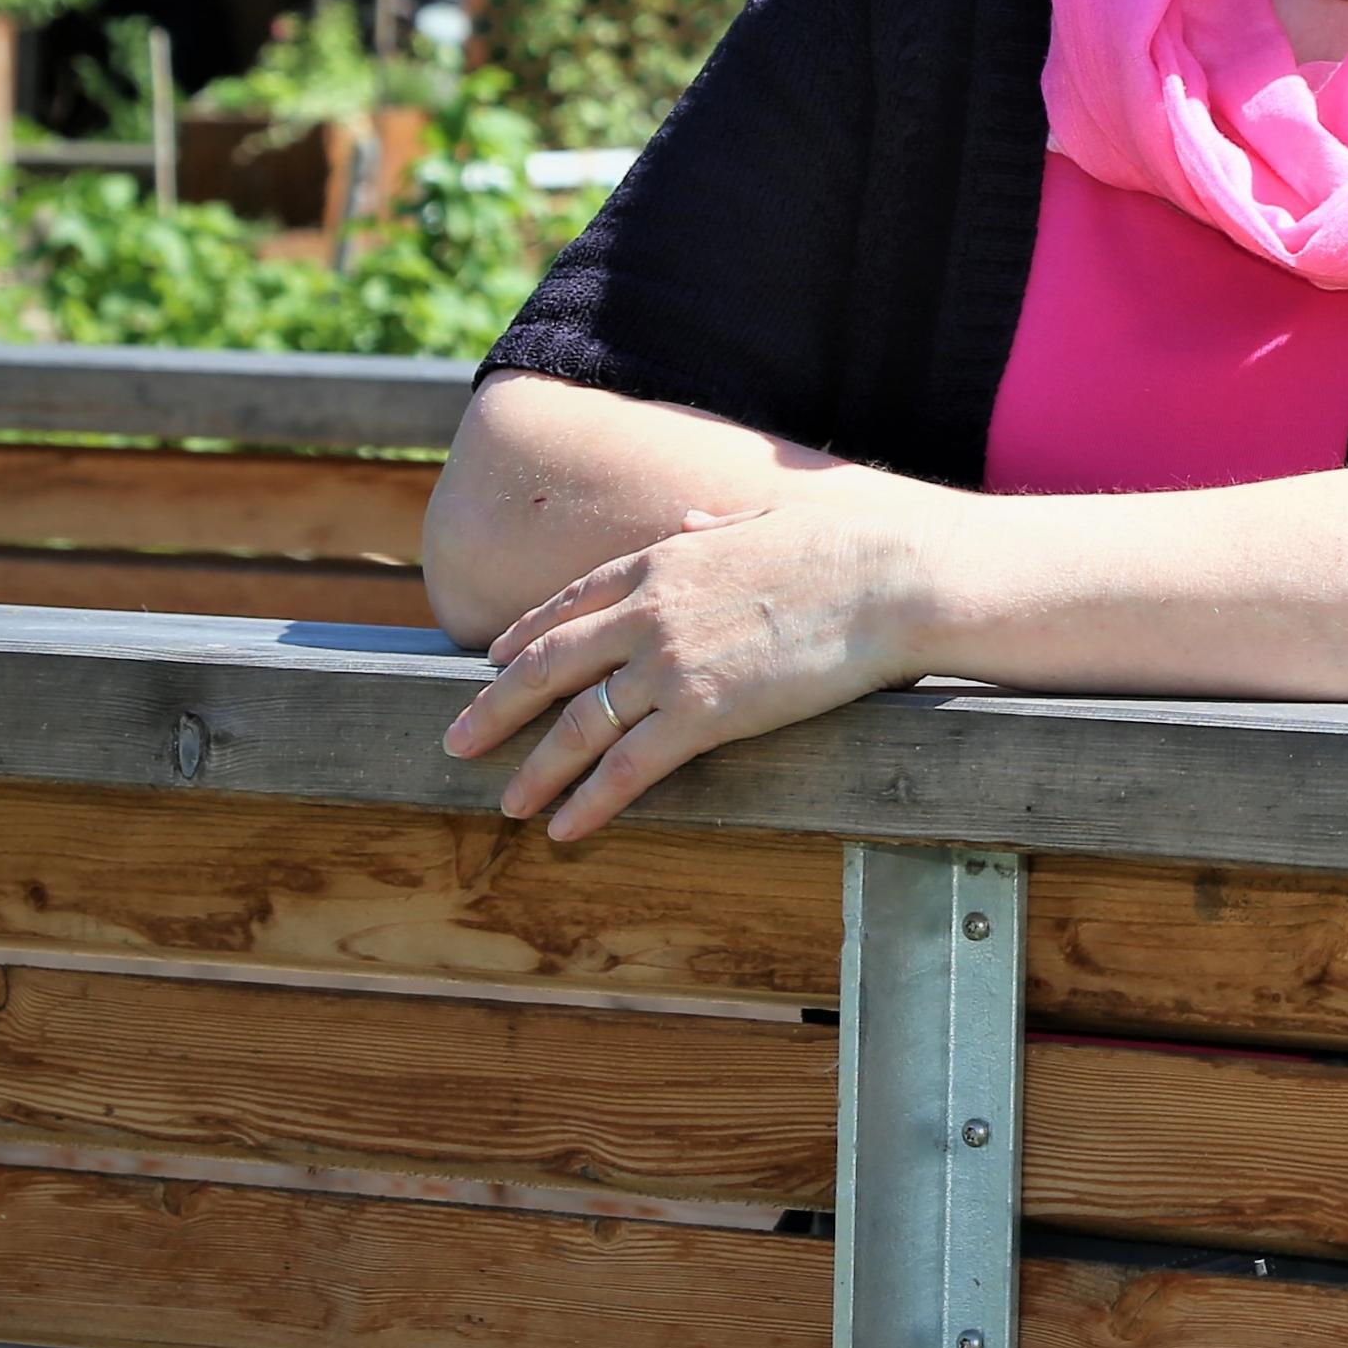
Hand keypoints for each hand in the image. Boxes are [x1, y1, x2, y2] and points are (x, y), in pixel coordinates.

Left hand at [440, 503, 918, 837]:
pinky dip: (589, 802)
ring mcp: (670, 665)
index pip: (569, 603)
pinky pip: (628, 768)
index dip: (522, 636)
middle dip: (494, 708)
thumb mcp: (765, 519)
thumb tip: (690, 521)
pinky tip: (565, 828)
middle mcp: (648, 613)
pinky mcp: (704, 714)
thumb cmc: (846, 546)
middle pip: (546, 666)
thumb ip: (714, 526)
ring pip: (576, 725)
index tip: (490, 660)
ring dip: (534, 769)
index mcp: (661, 561)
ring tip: (507, 804)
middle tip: (455, 741)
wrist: (892, 578)